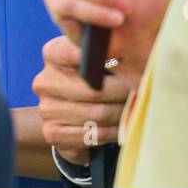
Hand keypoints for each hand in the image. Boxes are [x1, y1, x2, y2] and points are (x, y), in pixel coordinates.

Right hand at [33, 35, 129, 164]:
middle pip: (94, 89)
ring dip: (123, 114)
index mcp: (53, 53)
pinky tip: (123, 126)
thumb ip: (109, 54)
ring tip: (136, 108)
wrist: (73, 113)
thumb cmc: (92, 78)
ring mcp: (46, 109)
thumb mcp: (97, 59)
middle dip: (124, 92)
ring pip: (98, 114)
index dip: (108, 59)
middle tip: (142, 91)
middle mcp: (45, 81)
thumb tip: (134, 59)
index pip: (79, 53)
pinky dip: (114, 132)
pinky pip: (94, 134)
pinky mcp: (52, 133)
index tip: (130, 63)